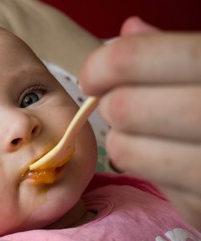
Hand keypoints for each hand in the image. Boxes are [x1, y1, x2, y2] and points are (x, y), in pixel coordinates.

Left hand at [79, 16, 200, 230]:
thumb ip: (176, 49)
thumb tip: (129, 29)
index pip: (133, 59)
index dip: (102, 65)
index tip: (92, 76)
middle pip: (124, 107)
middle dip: (110, 104)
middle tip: (123, 104)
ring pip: (124, 149)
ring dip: (123, 139)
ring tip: (146, 132)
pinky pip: (148, 181)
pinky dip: (147, 167)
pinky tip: (169, 158)